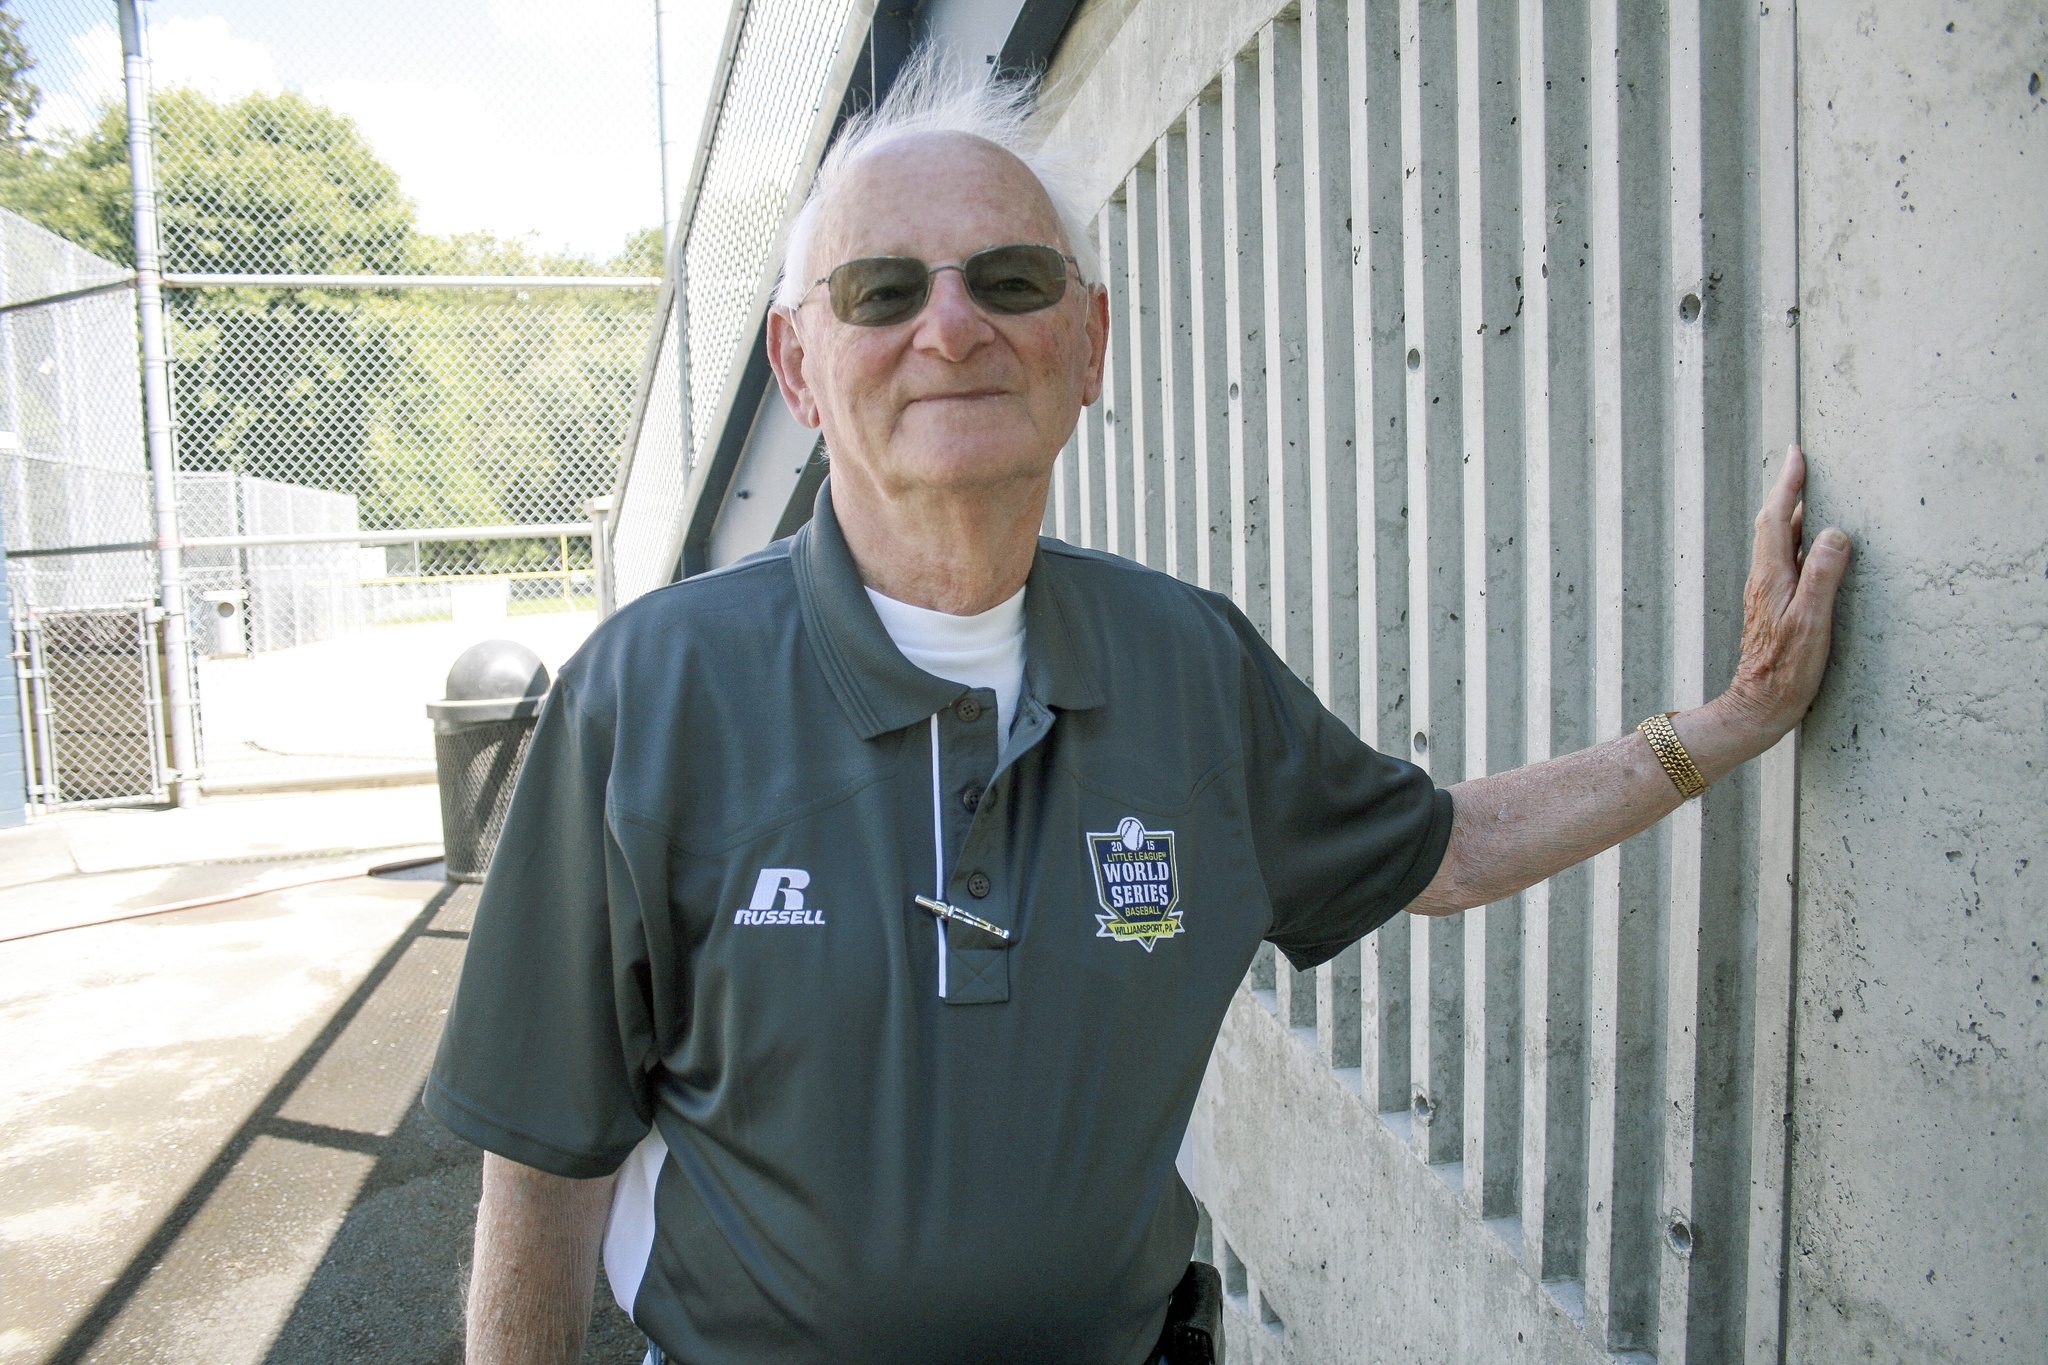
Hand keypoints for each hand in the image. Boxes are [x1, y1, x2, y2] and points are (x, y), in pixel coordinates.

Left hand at [1717, 445, 1851, 743]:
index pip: (1778, 518)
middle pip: (1774, 524)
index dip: (1788, 485)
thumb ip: (1823, 575)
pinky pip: (1785, 560)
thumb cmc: (1787, 669)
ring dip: (1791, 514)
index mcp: (1772, 576)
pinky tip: (1809, 545)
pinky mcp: (1774, 606)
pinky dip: (1796, 540)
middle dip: (1788, 491)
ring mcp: (1767, 592)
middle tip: (1802, 463)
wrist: (1760, 704)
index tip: (1797, 454)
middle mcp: (1764, 579)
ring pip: (1778, 541)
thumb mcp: (1812, 621)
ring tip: (1808, 493)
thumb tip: (1835, 532)